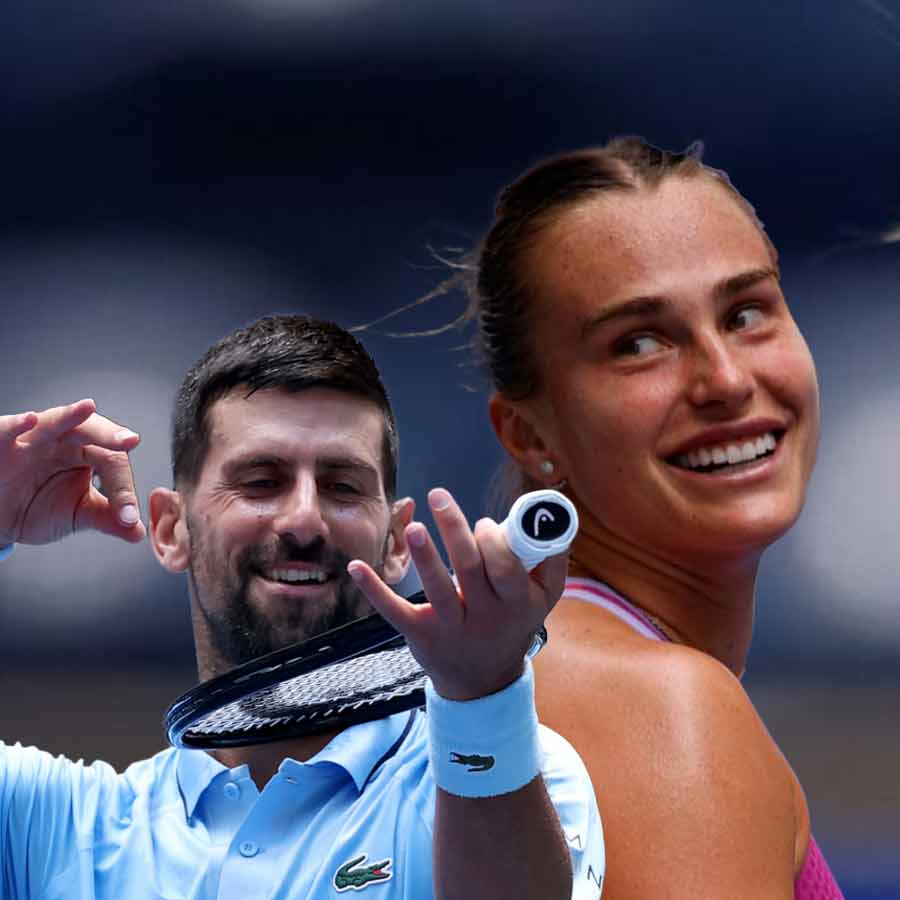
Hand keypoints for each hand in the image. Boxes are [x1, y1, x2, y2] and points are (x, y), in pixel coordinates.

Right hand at [0, 399, 144, 546]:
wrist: (0, 519)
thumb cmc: (40, 507)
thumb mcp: (78, 515)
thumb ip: (107, 519)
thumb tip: (138, 532)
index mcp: (87, 453)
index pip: (112, 462)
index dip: (123, 490)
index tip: (127, 517)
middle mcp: (63, 440)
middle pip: (90, 431)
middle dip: (109, 435)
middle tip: (129, 440)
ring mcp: (32, 439)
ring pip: (53, 422)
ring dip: (69, 415)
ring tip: (87, 407)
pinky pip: (5, 431)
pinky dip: (14, 425)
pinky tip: (29, 420)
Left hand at [348, 487, 567, 700]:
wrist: (484, 681)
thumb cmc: (512, 624)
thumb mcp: (542, 600)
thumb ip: (552, 562)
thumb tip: (554, 520)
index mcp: (514, 602)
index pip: (505, 568)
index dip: (493, 542)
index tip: (484, 522)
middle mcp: (483, 615)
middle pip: (469, 569)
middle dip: (455, 530)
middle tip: (439, 496)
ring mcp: (450, 626)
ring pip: (437, 588)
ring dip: (424, 556)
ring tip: (412, 527)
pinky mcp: (420, 634)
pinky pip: (395, 611)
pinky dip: (374, 589)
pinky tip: (355, 566)